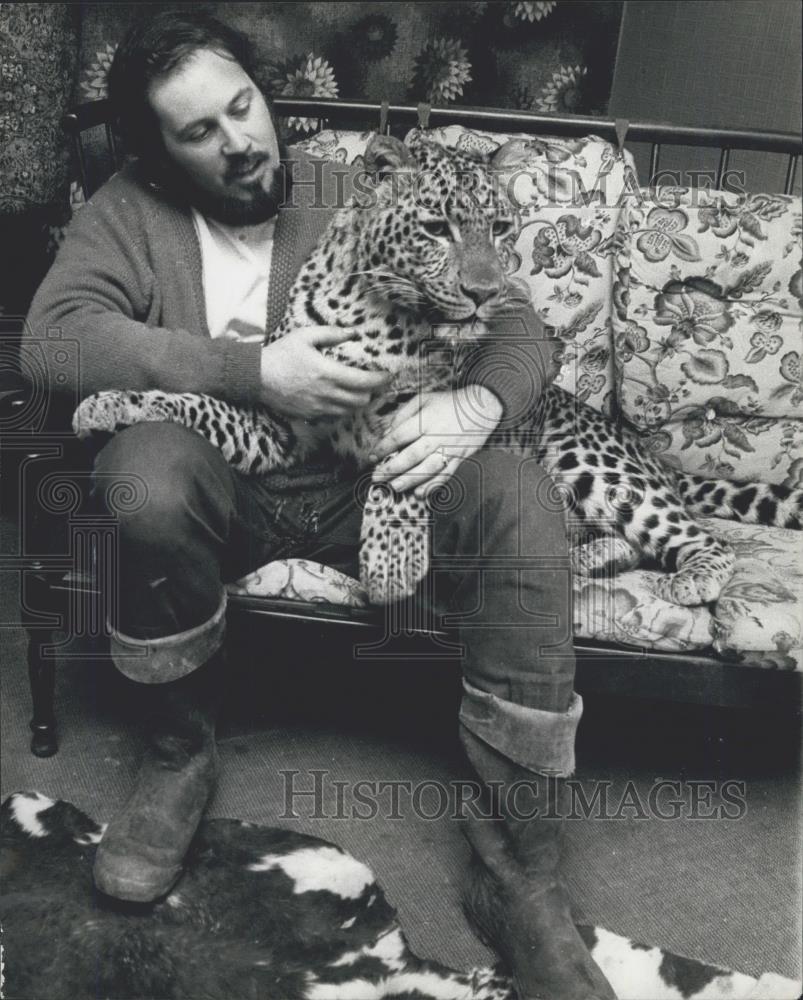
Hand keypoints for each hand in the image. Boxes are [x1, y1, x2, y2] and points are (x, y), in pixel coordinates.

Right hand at [260, 327, 389, 418]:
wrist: (256, 377)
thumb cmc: (280, 354)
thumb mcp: (305, 336)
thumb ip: (331, 333)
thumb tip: (353, 332)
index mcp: (328, 372)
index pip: (364, 382)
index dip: (381, 380)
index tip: (388, 376)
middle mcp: (326, 394)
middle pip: (361, 400)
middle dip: (371, 392)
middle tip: (373, 382)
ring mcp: (318, 408)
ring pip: (350, 410)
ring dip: (358, 401)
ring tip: (358, 390)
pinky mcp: (310, 415)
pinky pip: (335, 417)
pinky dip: (342, 409)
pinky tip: (339, 399)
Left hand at [370, 387, 502, 497]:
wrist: (482, 407)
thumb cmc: (449, 403)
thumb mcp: (424, 399)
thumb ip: (403, 414)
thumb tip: (388, 432)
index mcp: (426, 419)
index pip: (400, 435)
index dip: (383, 447)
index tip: (371, 457)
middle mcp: (438, 435)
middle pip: (412, 455)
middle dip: (392, 468)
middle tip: (377, 477)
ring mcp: (450, 449)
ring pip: (428, 468)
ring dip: (410, 480)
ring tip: (394, 487)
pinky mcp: (460, 458)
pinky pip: (446, 475)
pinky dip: (433, 486)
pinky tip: (420, 493)